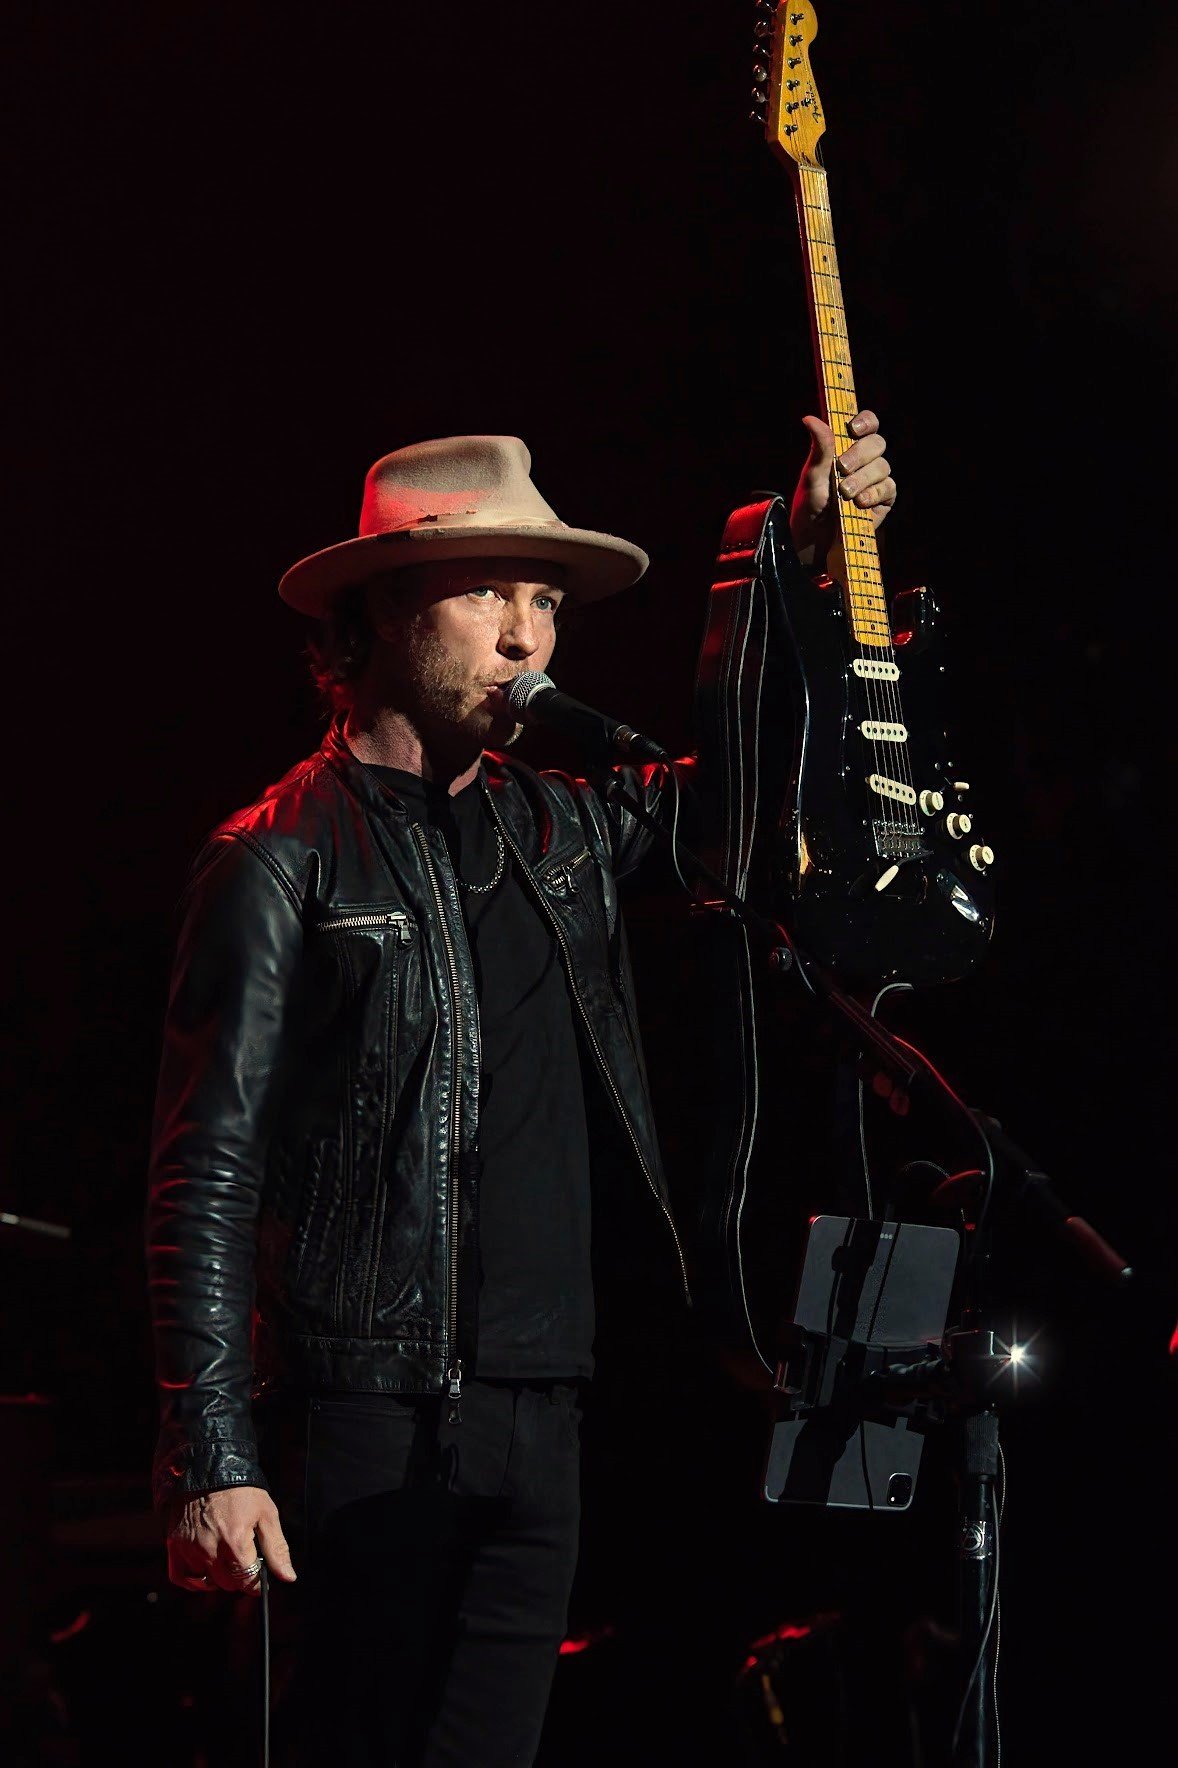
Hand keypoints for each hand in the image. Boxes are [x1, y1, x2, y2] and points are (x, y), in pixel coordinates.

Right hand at [165, 1484, 296, 1596]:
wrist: (210, 1468)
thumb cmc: (242, 1491)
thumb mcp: (267, 1514)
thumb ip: (277, 1549)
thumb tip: (288, 1577)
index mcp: (235, 1542)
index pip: (248, 1582)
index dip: (258, 1582)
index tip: (260, 1574)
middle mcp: (209, 1549)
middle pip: (229, 1584)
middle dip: (240, 1576)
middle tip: (244, 1558)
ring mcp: (189, 1548)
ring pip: (208, 1582)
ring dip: (220, 1577)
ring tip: (227, 1558)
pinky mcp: (174, 1545)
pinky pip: (182, 1578)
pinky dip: (194, 1580)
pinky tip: (206, 1569)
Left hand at [789, 408, 895, 563]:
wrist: (815, 538)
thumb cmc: (811, 504)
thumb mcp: (812, 475)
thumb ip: (819, 448)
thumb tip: (809, 418)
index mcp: (848, 446)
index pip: (867, 423)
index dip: (865, 421)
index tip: (853, 429)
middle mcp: (865, 460)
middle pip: (877, 443)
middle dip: (859, 454)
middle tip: (842, 467)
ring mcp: (876, 479)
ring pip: (882, 466)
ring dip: (862, 478)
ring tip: (845, 492)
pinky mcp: (884, 499)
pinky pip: (888, 488)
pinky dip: (873, 494)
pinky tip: (859, 502)